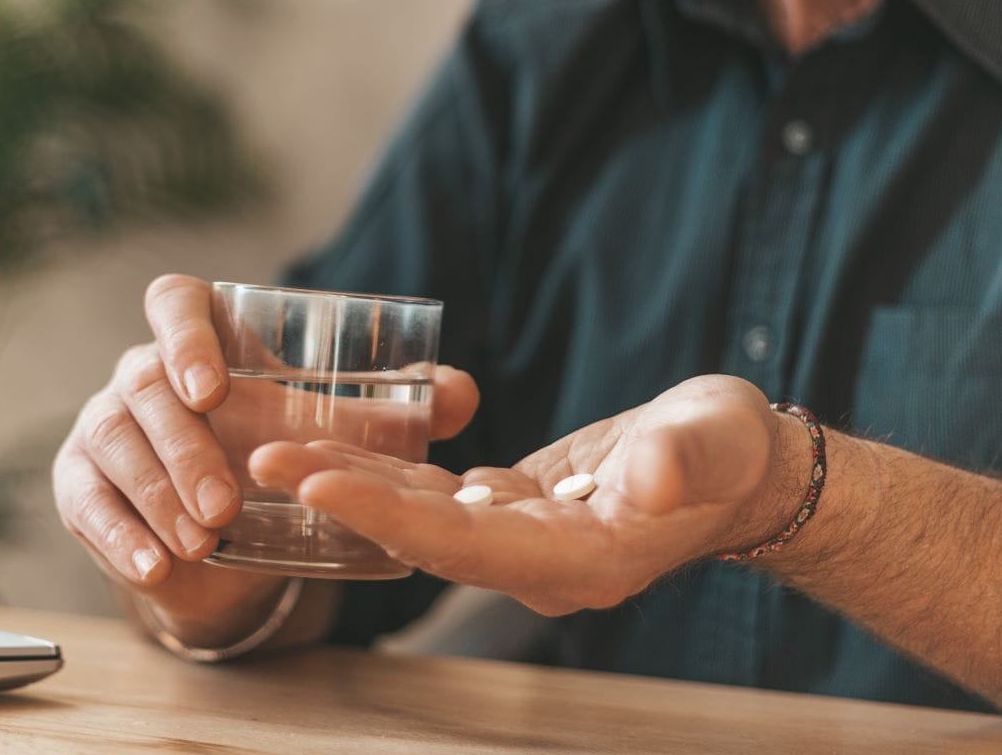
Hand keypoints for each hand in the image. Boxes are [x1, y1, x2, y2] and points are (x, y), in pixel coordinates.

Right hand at [53, 274, 481, 637]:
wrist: (225, 525)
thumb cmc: (278, 444)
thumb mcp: (333, 426)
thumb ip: (397, 409)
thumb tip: (460, 394)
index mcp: (202, 336)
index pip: (173, 302)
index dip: (186, 335)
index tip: (214, 387)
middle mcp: (143, 371)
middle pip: (145, 388)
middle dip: (184, 448)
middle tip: (225, 504)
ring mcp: (103, 422)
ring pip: (113, 444)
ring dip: (157, 495)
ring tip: (202, 541)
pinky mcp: (79, 480)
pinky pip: (87, 502)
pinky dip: (119, 537)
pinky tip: (155, 566)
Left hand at [250, 375, 803, 615]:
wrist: (739, 468)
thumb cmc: (730, 450)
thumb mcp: (718, 440)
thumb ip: (682, 460)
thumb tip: (648, 478)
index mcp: (580, 559)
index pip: (464, 545)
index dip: (389, 516)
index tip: (320, 483)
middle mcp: (539, 562)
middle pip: (421, 538)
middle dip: (343, 500)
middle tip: (262, 461)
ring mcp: (523, 542)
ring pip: (419, 518)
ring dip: (350, 484)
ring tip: (276, 451)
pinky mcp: (516, 512)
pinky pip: (438, 498)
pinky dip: (388, 473)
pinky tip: (339, 447)